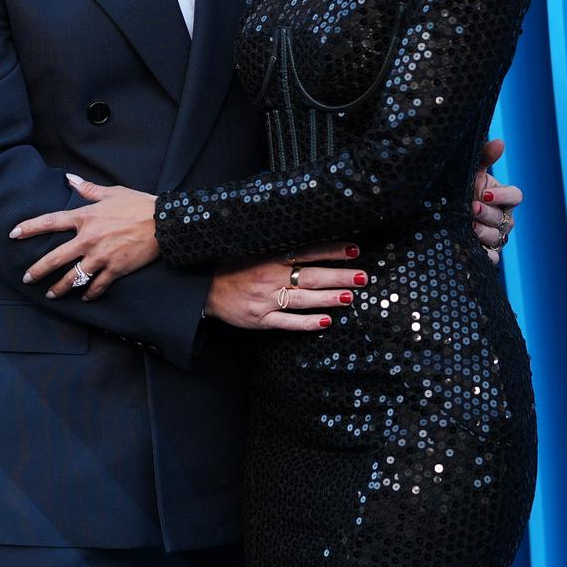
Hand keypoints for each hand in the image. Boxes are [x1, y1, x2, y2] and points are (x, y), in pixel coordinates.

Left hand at [9, 175, 159, 299]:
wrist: (164, 222)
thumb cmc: (138, 204)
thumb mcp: (112, 192)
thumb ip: (87, 189)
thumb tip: (70, 179)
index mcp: (85, 217)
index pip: (50, 222)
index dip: (30, 227)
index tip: (14, 234)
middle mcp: (88, 239)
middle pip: (55, 258)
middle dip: (38, 270)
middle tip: (26, 279)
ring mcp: (101, 256)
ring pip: (74, 278)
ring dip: (60, 288)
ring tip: (50, 295)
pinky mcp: (115, 270)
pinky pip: (97, 286)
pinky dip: (89, 294)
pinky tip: (84, 298)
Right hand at [203, 244, 365, 330]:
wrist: (203, 291)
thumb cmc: (232, 269)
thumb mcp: (251, 250)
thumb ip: (278, 248)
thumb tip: (310, 244)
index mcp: (268, 258)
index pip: (306, 252)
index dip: (331, 251)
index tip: (353, 250)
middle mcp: (269, 278)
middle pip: (310, 277)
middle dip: (338, 276)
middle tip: (362, 277)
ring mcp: (265, 300)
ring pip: (303, 299)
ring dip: (328, 298)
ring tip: (351, 297)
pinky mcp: (260, 319)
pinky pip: (287, 322)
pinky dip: (307, 323)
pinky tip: (326, 322)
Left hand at [470, 137, 521, 266]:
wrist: (436, 215)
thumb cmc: (459, 189)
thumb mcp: (468, 173)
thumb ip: (483, 158)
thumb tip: (500, 142)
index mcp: (502, 198)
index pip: (516, 196)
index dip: (503, 196)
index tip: (485, 194)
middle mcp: (503, 218)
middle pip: (505, 219)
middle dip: (488, 214)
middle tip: (471, 209)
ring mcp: (496, 237)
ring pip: (498, 238)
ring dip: (483, 232)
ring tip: (467, 226)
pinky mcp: (486, 255)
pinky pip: (491, 258)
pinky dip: (483, 254)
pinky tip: (470, 248)